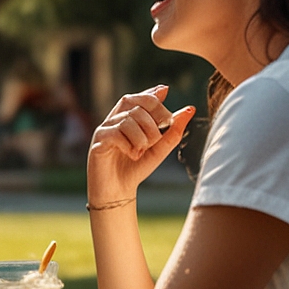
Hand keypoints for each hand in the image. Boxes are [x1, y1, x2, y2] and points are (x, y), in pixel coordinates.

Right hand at [87, 85, 195, 203]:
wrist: (119, 191)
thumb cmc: (137, 167)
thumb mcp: (160, 148)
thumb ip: (173, 130)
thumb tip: (190, 109)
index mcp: (128, 118)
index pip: (141, 98)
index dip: (154, 97)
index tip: (167, 109)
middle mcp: (114, 120)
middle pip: (136, 106)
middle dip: (152, 123)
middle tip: (155, 141)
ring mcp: (104, 129)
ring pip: (128, 120)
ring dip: (142, 138)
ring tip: (141, 152)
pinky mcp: (98, 141)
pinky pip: (117, 134)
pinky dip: (130, 146)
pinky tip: (132, 155)